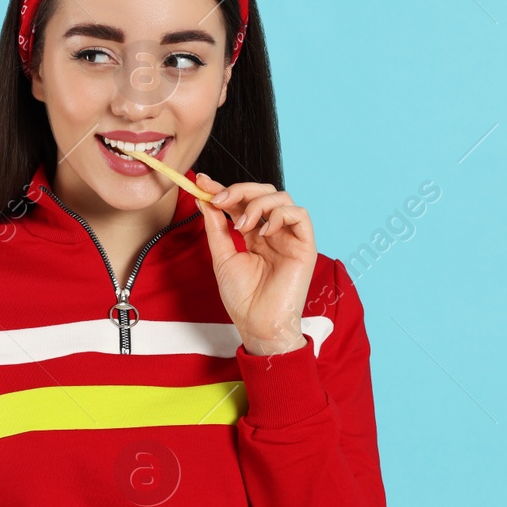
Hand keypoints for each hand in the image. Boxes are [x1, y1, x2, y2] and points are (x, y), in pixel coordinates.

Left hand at [193, 174, 314, 355]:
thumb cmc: (243, 298)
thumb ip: (216, 228)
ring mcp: (289, 237)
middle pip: (263, 193)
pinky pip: (299, 214)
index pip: (240, 203)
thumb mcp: (222, 257)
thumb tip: (204, 201)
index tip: (201, 182)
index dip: (222, 188)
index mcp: (254, 235)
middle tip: (218, 199)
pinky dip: (279, 215)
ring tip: (241, 225)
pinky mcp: (305, 245)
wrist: (258, 324)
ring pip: (281, 197)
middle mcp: (273, 232)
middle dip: (239, 190)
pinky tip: (263, 231)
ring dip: (256, 203)